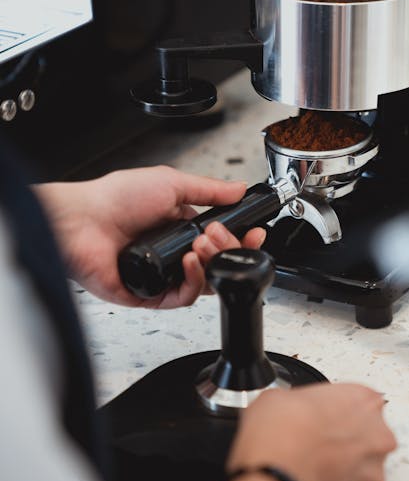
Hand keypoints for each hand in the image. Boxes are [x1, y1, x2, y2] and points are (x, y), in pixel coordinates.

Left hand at [34, 166, 265, 308]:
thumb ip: (208, 189)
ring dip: (211, 263)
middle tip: (218, 235)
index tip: (255, 232)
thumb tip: (239, 188)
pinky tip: (189, 263)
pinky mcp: (150, 294)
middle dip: (227, 248)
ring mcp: (163, 274)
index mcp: (180, 225)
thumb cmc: (114, 198)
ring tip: (201, 245)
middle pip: (218, 261)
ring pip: (205, 281)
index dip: (241, 237)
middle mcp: (173, 251)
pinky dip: (193, 282)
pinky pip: (183, 298)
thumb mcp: (170, 183)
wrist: (81, 221)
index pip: (221, 238)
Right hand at [227, 383, 395, 480]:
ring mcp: (372, 474)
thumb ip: (299, 401)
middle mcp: (377, 437)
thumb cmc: (277, 435)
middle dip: (344, 441)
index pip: (359, 401)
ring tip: (308, 469)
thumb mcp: (278, 397)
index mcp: (363, 401)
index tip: (320, 415)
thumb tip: (289, 408)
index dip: (335, 409)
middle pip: (367, 436)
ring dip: (341, 471)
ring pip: (360, 471)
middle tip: (313, 443)